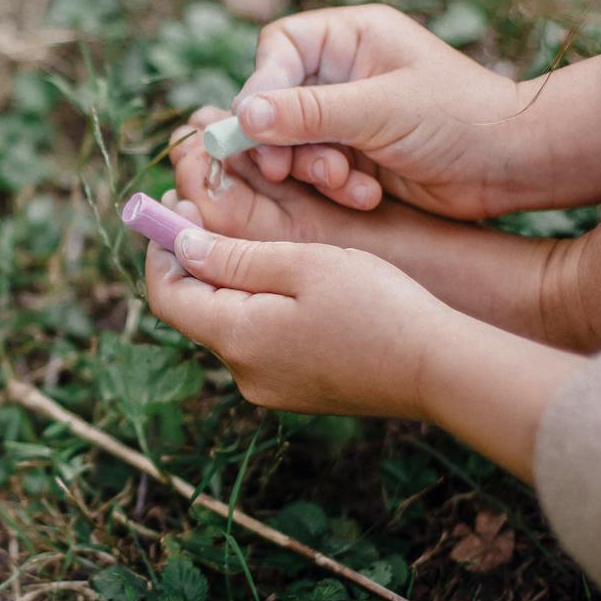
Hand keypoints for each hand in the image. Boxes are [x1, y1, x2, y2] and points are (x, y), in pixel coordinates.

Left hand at [142, 228, 586, 479]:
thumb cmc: (378, 306)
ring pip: (232, 325)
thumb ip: (235, 255)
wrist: (440, 368)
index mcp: (237, 338)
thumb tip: (182, 243)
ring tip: (257, 236)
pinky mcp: (300, 391)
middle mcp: (244, 374)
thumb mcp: (303, 263)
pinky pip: (263, 342)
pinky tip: (294, 278)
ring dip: (232, 282)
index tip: (171, 208)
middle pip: (197, 310)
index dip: (161, 249)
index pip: (167, 295)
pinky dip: (262, 306)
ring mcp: (273, 388)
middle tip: (211, 210)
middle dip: (196, 261)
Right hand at [224, 5, 600, 219]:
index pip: (279, 49)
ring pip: (293, 143)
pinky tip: (367, 196)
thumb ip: (309, 113)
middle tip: (287, 172)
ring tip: (345, 183)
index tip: (253, 128)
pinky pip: (319, 172)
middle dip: (285, 141)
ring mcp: (348, 115)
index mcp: (351, 37)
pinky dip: (336, 187)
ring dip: (312, 169)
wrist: (514, 165)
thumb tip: (242, 115)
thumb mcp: (380, 110)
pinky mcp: (357, 155)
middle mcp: (344, 71)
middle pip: (276, 101)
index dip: (260, 87)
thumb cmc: (459, 119)